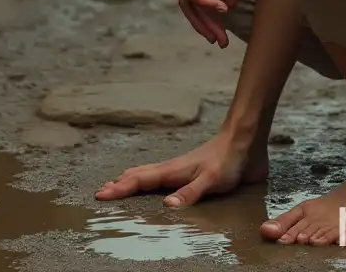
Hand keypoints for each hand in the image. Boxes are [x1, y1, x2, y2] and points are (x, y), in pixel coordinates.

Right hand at [95, 129, 266, 206]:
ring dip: (132, 180)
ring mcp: (181, 170)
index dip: (120, 188)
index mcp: (173, 171)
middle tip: (102, 192)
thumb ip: (190, 192)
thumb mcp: (211, 179)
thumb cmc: (228, 159)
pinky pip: (163, 177)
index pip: (140, 180)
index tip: (100, 195)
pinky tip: (155, 186)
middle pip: (140, 176)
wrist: (245, 139)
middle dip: (120, 184)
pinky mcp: (192, 173)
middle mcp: (173, 170)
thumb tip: (166, 206)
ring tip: (119, 185)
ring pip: (150, 174)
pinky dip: (149, 180)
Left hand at [175, 0, 250, 46]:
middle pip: (189, 5)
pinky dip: (205, 2)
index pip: (196, 0)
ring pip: (187, 1)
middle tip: (219, 42)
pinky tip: (220, 9)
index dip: (207, 18)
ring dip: (203, 20)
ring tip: (219, 34)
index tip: (222, 35)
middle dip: (204, 26)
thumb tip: (228, 8)